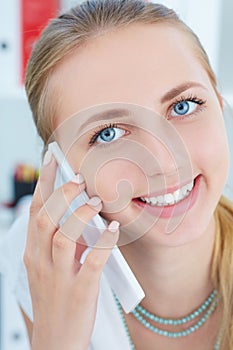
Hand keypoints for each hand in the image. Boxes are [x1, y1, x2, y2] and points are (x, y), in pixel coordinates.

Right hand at [24, 151, 119, 349]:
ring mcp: (59, 277)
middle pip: (46, 217)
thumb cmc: (55, 298)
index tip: (52, 159)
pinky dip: (104, 242)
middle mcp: (41, 261)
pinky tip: (113, 229)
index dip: (44, 182)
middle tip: (80, 179)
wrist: (55, 341)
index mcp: (33, 252)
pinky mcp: (79, 292)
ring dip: (81, 214)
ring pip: (64, 236)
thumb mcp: (49, 267)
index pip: (35, 210)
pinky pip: (92, 261)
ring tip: (96, 202)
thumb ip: (61, 241)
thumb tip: (81, 214)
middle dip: (62, 193)